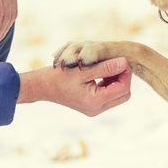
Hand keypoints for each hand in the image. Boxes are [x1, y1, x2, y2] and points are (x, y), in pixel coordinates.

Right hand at [18, 58, 132, 116]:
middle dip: (123, 77)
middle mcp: (96, 109)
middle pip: (123, 94)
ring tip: (107, 65)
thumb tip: (125, 62)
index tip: (121, 59)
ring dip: (116, 79)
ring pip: (117, 94)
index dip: (126, 73)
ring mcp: (94, 108)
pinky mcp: (91, 105)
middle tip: (116, 62)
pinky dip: (108, 82)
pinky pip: (108, 94)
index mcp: (95, 102)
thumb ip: (105, 67)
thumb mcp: (83, 69)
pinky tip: (100, 71)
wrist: (42, 86)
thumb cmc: (59, 76)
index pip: (123, 89)